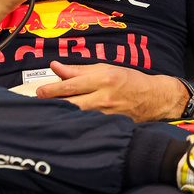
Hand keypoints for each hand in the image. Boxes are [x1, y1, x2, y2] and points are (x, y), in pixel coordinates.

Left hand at [35, 62, 190, 122]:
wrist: (155, 98)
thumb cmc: (129, 80)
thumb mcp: (105, 68)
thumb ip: (79, 70)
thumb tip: (56, 67)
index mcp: (103, 79)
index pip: (71, 85)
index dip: (53, 89)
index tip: (40, 92)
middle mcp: (104, 97)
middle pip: (72, 103)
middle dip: (53, 104)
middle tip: (39, 104)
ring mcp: (107, 114)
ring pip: (78, 116)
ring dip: (63, 115)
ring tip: (49, 114)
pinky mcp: (110, 125)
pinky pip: (89, 125)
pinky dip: (77, 123)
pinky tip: (67, 124)